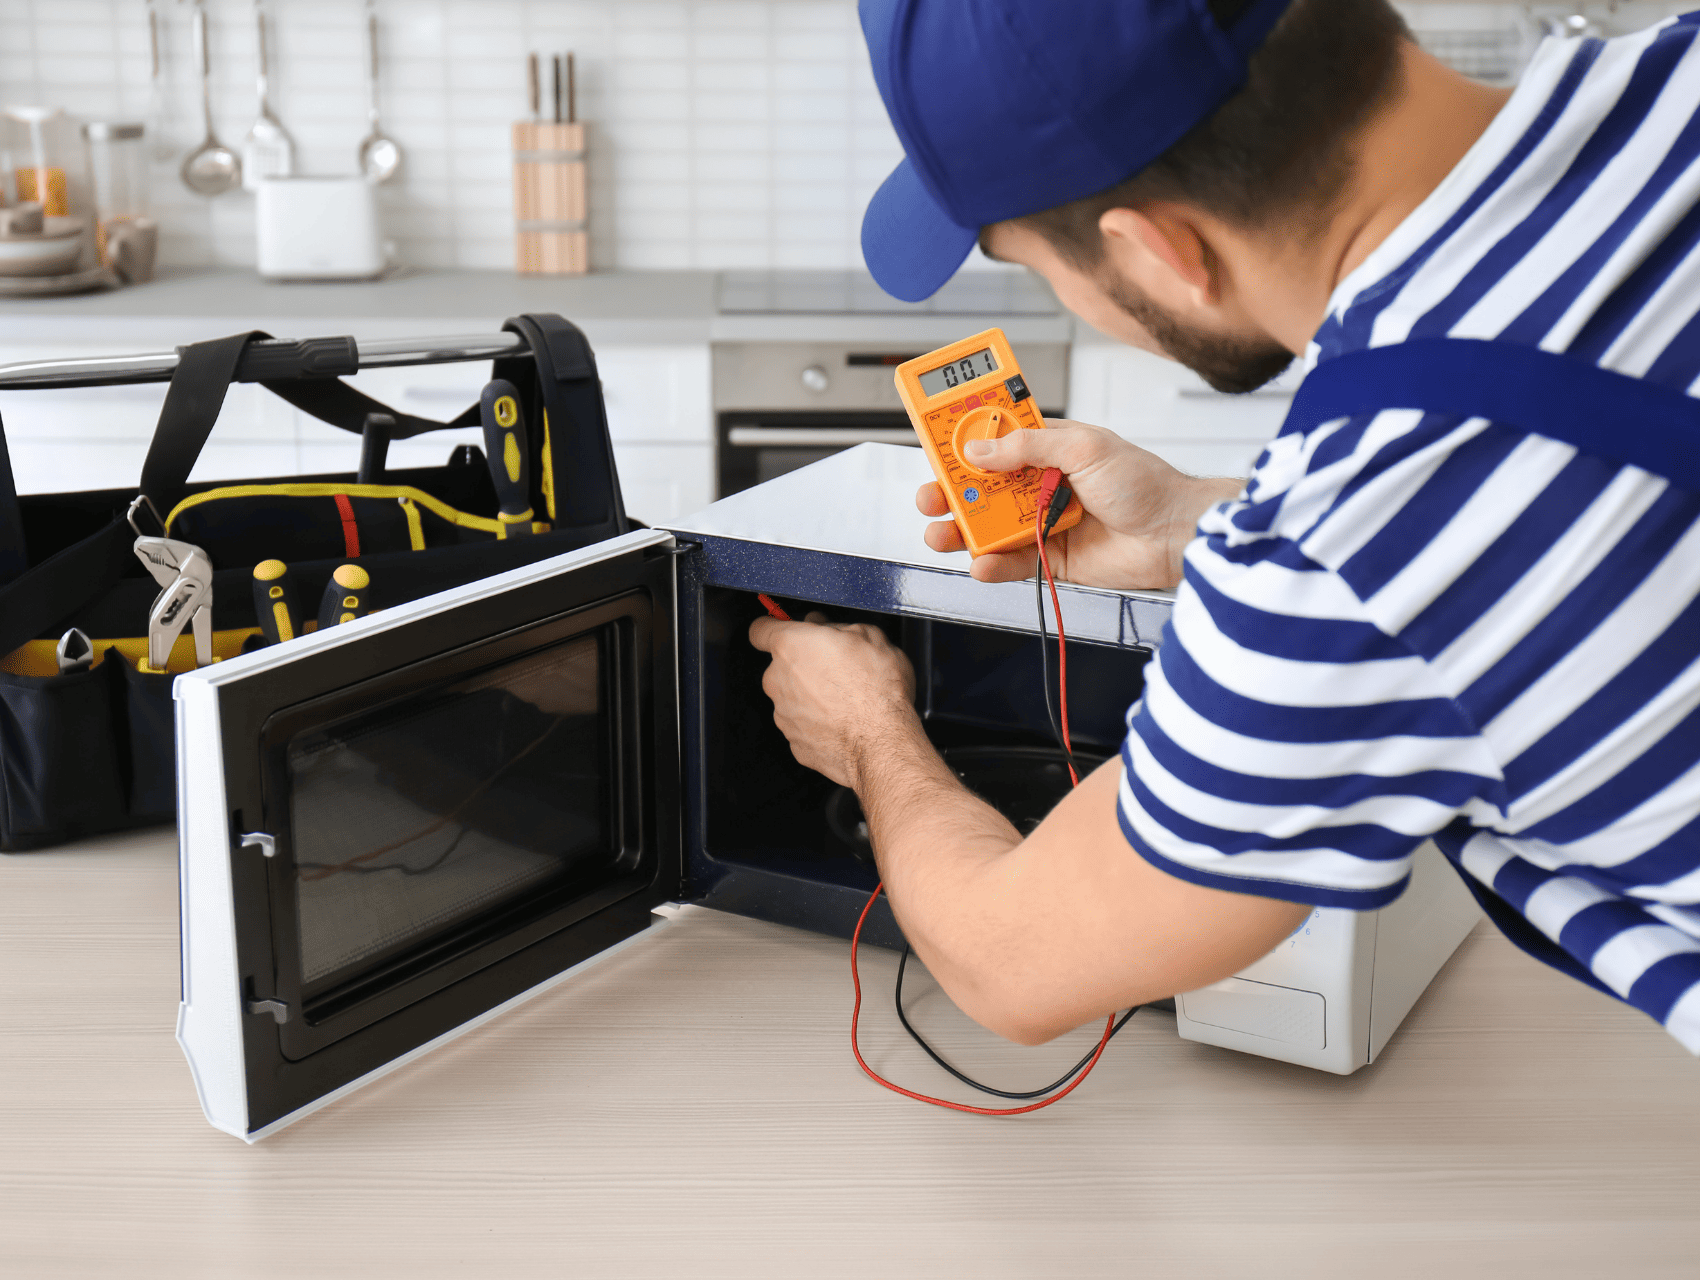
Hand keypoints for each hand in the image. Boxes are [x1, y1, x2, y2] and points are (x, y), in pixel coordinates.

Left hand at [748, 611, 919, 788]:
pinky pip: (803, 725)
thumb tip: (827, 626)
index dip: (775, 627)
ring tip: (847, 699)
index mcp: (790, 646)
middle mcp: (778, 680)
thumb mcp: (869, 636)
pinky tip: (844, 721)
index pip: (760, 629)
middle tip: (837, 668)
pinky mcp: (795, 742)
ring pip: (792, 698)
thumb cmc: (876, 690)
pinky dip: (819, 723)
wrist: (881, 741)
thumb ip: (837, 626)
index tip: (787, 630)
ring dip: (812, 696)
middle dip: (804, 665)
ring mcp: (783, 714)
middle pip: (781, 666)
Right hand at [917, 419, 1244, 588]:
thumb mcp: (1083, 447)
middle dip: (952, 492)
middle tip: (932, 496)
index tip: (937, 445)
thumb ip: (1028, 446)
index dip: (964, 441)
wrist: (1173, 534)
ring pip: (989, 527)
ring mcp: (1042, 521)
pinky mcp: (1050, 559)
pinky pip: (1011, 562)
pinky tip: (982, 563)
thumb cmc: (1144, 483)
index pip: (995, 441)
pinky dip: (991, 565)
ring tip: (943, 533)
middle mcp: (1040, 483)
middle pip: (982, 487)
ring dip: (962, 530)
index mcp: (1048, 448)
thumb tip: (979, 450)